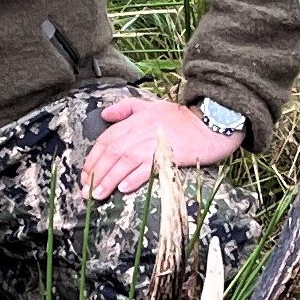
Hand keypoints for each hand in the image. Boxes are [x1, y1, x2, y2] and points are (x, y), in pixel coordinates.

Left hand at [83, 90, 238, 202]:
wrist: (213, 120)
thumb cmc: (184, 117)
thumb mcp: (152, 105)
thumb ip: (126, 108)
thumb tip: (104, 115)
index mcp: (137, 119)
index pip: (108, 138)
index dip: (93, 157)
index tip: (85, 174)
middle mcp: (143, 129)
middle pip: (113, 151)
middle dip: (96, 171)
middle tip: (85, 190)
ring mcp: (156, 141)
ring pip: (125, 160)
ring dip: (109, 178)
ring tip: (98, 194)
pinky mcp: (171, 153)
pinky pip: (149, 166)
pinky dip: (135, 177)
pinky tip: (124, 188)